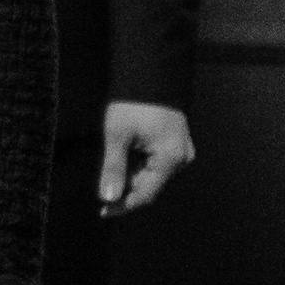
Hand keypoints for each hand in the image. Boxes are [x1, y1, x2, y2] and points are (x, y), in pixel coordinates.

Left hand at [99, 102, 196, 216]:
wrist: (149, 73)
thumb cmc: (132, 103)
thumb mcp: (117, 136)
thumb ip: (113, 169)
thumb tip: (108, 198)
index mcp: (171, 158)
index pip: (146, 194)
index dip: (123, 205)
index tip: (103, 211)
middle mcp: (182, 158)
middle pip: (150, 185)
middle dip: (126, 187)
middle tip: (102, 183)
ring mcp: (182, 150)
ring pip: (153, 174)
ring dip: (132, 175)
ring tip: (114, 158)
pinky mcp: (176, 143)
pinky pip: (157, 162)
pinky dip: (139, 163)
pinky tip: (125, 153)